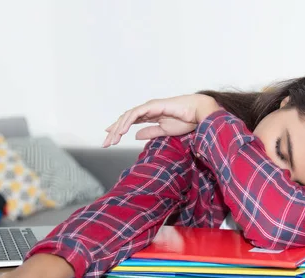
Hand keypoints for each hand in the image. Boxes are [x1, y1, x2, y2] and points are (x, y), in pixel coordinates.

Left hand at [102, 94, 219, 146]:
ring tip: (112, 140)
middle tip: (106, 144)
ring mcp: (149, 106)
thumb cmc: (186, 120)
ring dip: (118, 128)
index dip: (118, 129)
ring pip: (128, 116)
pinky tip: (121, 131)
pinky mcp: (152, 106)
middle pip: (125, 119)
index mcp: (150, 115)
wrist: (198, 113)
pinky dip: (127, 122)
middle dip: (114, 131)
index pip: (130, 122)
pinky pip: (136, 114)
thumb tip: (136, 136)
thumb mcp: (164, 131)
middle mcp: (147, 109)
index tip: (109, 138)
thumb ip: (150, 132)